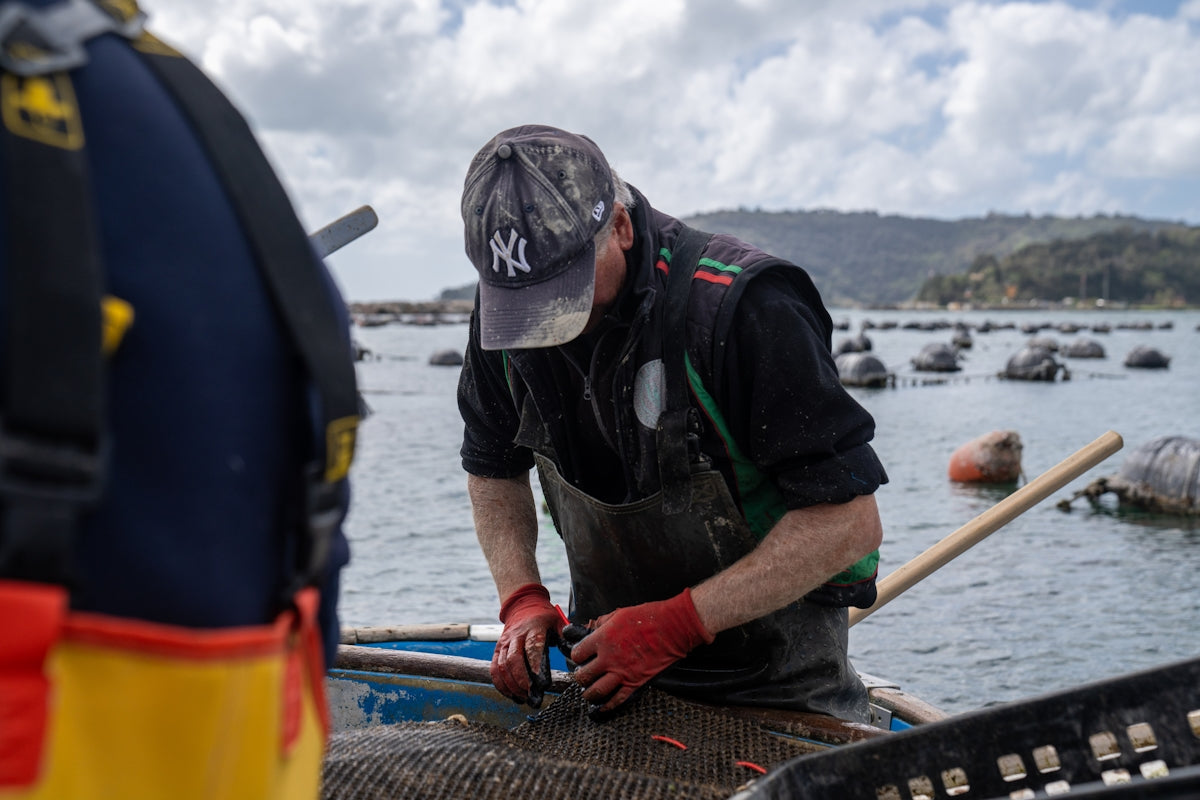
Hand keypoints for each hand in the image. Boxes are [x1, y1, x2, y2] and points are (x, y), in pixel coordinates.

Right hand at [492, 583, 564, 706]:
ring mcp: (504, 643)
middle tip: (531, 695)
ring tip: (523, 698)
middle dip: (521, 679)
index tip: (541, 682)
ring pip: (502, 666)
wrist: (523, 605)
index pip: (532, 646)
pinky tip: (511, 694)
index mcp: (534, 628)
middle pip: (513, 659)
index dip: (535, 664)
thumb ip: (566, 636)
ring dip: (511, 684)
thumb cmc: (544, 617)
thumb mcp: (558, 621)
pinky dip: (501, 684)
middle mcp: (516, 635)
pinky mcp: (497, 649)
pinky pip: (494, 668)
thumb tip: (576, 652)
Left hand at [568, 588, 713, 711]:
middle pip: (583, 675)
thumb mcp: (619, 614)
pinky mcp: (635, 683)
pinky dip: (607, 706)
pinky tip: (602, 707)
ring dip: (588, 694)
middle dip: (580, 676)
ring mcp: (622, 673)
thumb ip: (602, 624)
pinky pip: (617, 700)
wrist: (674, 628)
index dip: (576, 655)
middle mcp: (609, 658)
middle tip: (582, 674)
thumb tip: (591, 630)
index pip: (578, 653)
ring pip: (596, 691)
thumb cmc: (649, 617)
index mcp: (603, 639)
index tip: (579, 656)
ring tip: (588, 692)